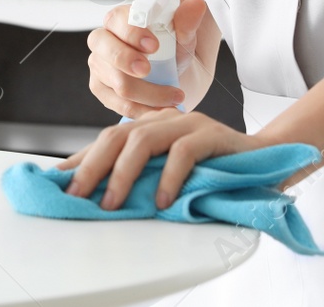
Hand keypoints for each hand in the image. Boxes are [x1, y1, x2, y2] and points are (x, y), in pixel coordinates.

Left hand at [55, 109, 257, 209]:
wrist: (267, 160)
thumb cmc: (214, 171)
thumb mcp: (168, 174)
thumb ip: (140, 176)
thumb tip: (96, 196)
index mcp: (150, 125)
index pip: (106, 139)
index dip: (80, 159)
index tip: (55, 181)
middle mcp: (164, 119)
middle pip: (117, 136)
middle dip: (91, 166)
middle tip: (76, 195)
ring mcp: (189, 123)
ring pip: (144, 140)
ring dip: (123, 174)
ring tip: (112, 203)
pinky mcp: (213, 135)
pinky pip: (184, 152)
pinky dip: (169, 176)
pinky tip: (161, 200)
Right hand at [85, 0, 208, 117]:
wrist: (179, 78)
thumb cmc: (176, 51)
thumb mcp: (187, 37)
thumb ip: (188, 22)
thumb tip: (196, 4)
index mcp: (123, 19)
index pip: (117, 19)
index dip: (132, 32)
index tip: (153, 45)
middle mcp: (105, 39)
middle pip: (102, 46)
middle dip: (125, 59)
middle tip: (148, 70)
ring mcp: (101, 65)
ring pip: (115, 80)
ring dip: (148, 93)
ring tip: (175, 96)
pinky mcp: (102, 88)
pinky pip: (116, 102)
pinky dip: (142, 109)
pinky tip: (162, 110)